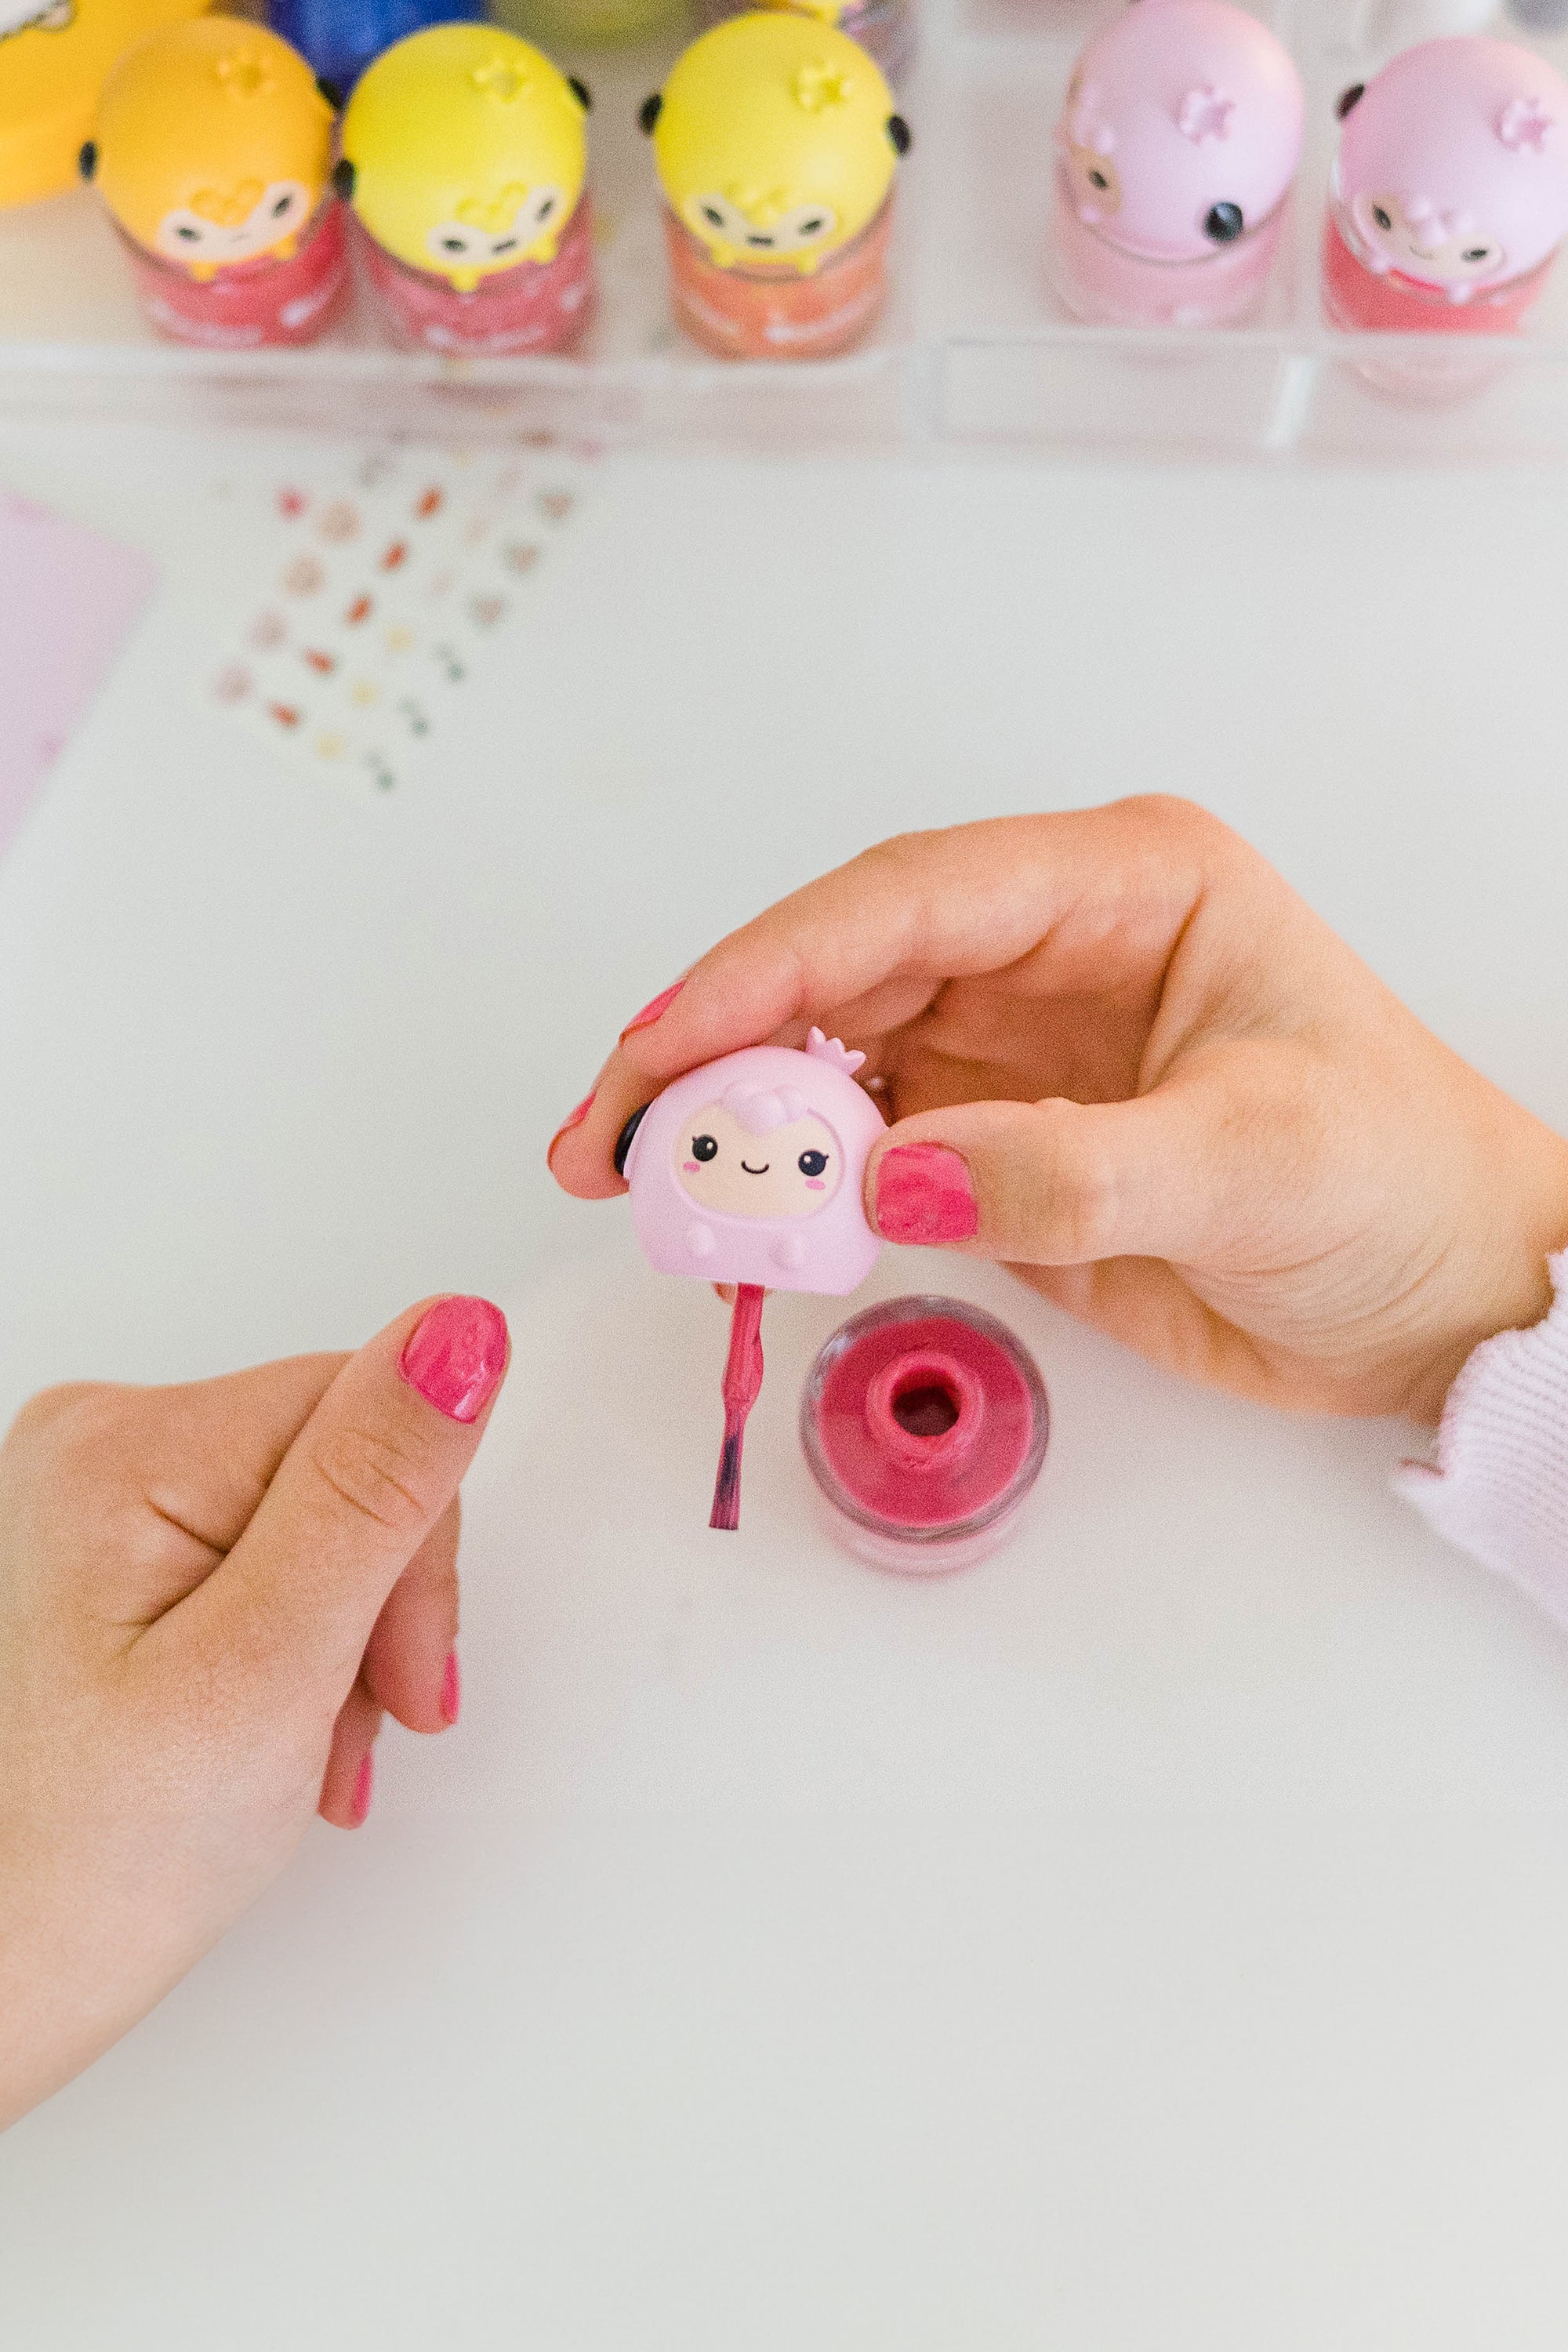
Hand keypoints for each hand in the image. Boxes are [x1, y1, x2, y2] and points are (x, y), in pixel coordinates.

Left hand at [0, 1294, 507, 2129]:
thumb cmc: (86, 1864)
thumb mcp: (267, 1668)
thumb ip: (374, 1490)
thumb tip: (458, 1334)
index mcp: (123, 1447)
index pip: (369, 1407)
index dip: (415, 1548)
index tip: (391, 1672)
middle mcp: (100, 1445)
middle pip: (349, 1461)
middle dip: (380, 1605)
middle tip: (344, 1726)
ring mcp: (103, 1500)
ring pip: (324, 1517)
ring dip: (347, 1638)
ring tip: (300, 1747)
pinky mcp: (118, 1551)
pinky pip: (272, 1555)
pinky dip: (299, 1647)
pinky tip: (270, 1727)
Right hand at [549, 799, 1567, 1423]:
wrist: (1448, 1299)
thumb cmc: (1402, 1187)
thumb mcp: (1256, 1163)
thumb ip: (1068, 1169)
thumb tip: (887, 1178)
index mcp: (1124, 888)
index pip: (906, 901)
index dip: (769, 967)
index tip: (665, 1047)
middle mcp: (1048, 950)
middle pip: (838, 969)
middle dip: (714, 1045)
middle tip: (609, 1137)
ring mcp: (1012, 1048)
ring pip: (828, 1056)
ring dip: (735, 1120)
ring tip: (644, 1187)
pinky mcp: (993, 1144)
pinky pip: (860, 1150)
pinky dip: (790, 1188)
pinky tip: (739, 1223)